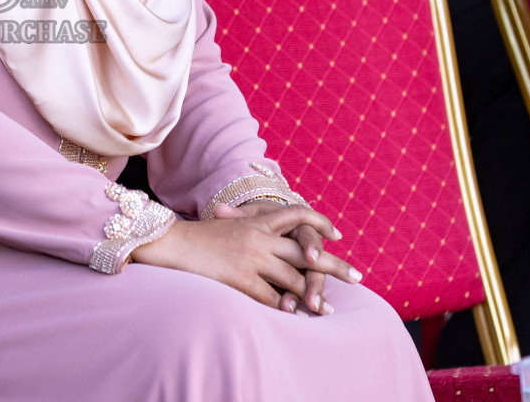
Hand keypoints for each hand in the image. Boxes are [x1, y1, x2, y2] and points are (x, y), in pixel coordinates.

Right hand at [132, 205, 360, 313]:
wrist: (172, 243)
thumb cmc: (199, 237)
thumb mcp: (228, 225)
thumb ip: (252, 228)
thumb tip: (273, 236)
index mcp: (257, 221)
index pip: (297, 214)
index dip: (320, 223)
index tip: (336, 236)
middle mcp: (259, 237)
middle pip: (306, 251)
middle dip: (334, 266)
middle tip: (357, 276)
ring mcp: (251, 258)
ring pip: (293, 279)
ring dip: (312, 296)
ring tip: (326, 308)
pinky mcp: (241, 278)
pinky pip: (272, 297)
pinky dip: (285, 307)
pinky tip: (295, 315)